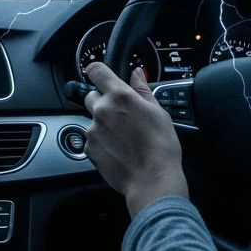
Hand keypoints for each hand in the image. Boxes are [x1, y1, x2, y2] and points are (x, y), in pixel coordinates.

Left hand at [83, 62, 187, 217]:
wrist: (152, 180)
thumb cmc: (161, 146)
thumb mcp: (158, 112)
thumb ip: (143, 90)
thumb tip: (136, 73)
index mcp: (119, 96)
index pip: (96, 71)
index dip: (97, 71)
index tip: (100, 76)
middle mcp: (102, 110)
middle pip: (92, 96)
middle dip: (103, 102)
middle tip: (121, 115)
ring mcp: (93, 129)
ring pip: (92, 119)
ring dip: (103, 124)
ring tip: (123, 138)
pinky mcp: (89, 148)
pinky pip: (92, 139)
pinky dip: (101, 142)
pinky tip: (117, 150)